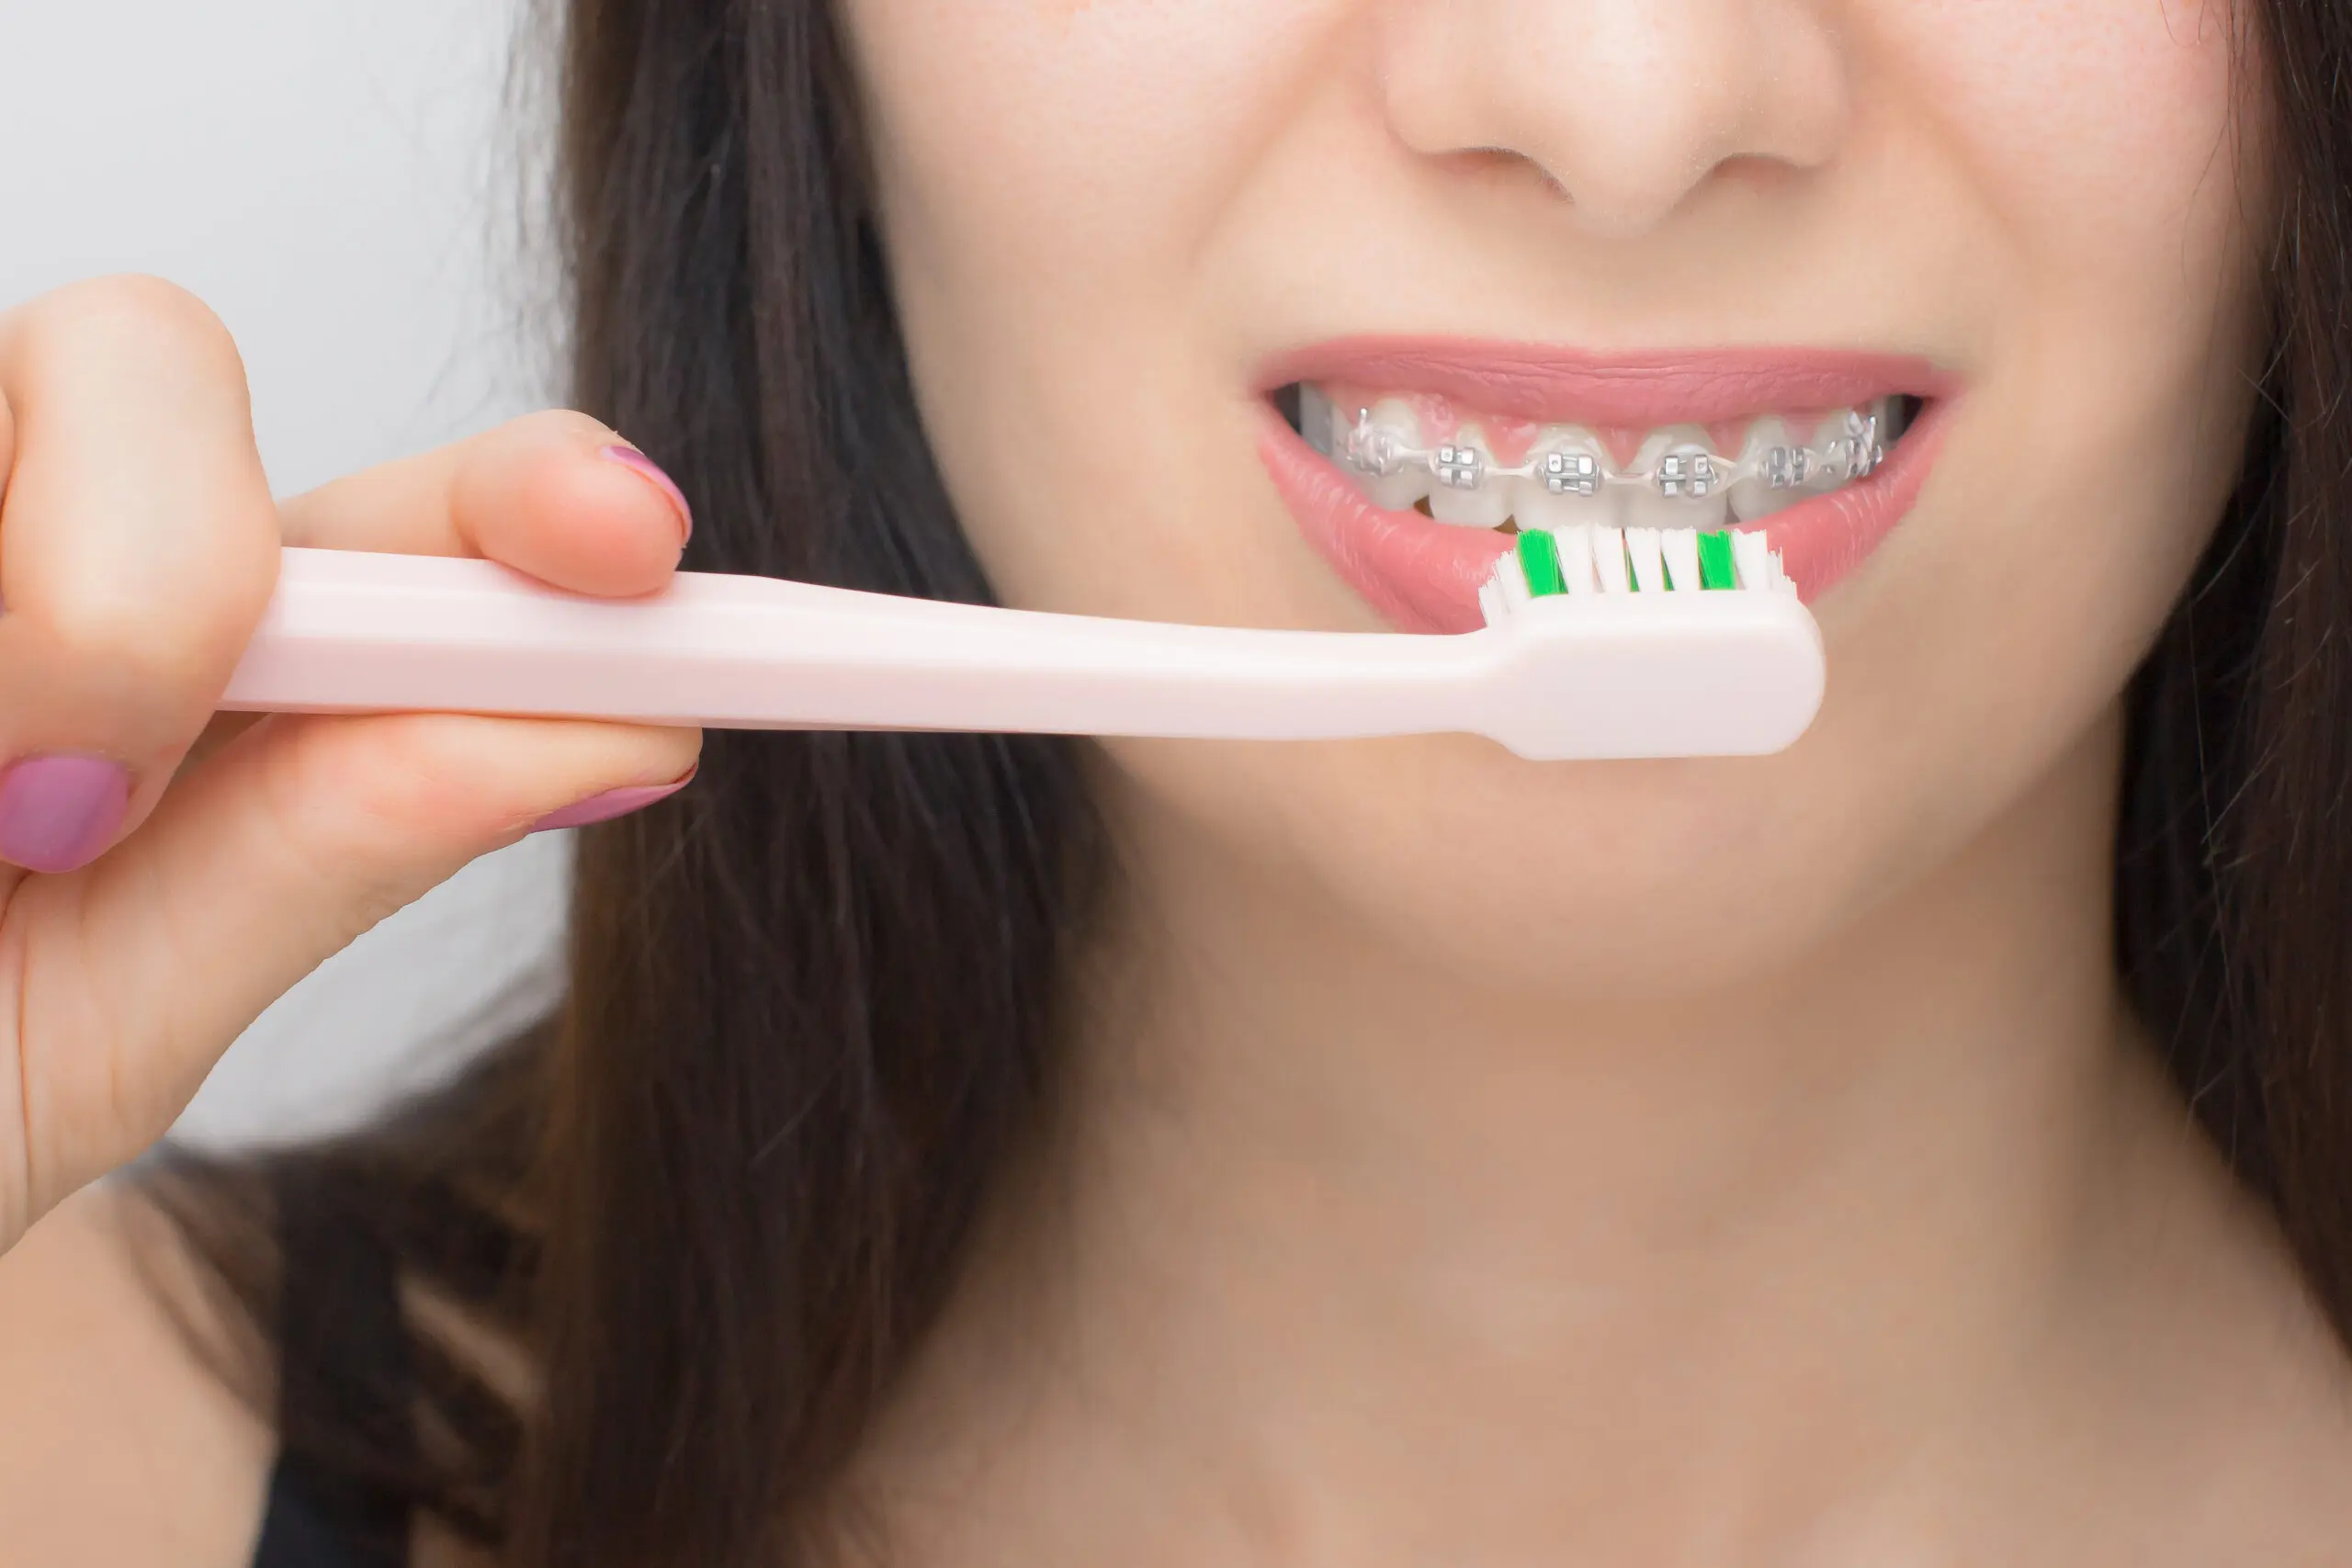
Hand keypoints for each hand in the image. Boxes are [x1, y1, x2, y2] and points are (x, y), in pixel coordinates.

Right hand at [0, 277, 703, 1252]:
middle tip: (72, 791)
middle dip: (154, 556)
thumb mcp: (113, 1016)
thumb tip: (628, 731)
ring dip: (28, 615)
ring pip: (21, 380)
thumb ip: (335, 847)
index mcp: (194, 660)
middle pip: (147, 360)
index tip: (633, 548)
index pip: (396, 513)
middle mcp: (37, 540)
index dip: (527, 495)